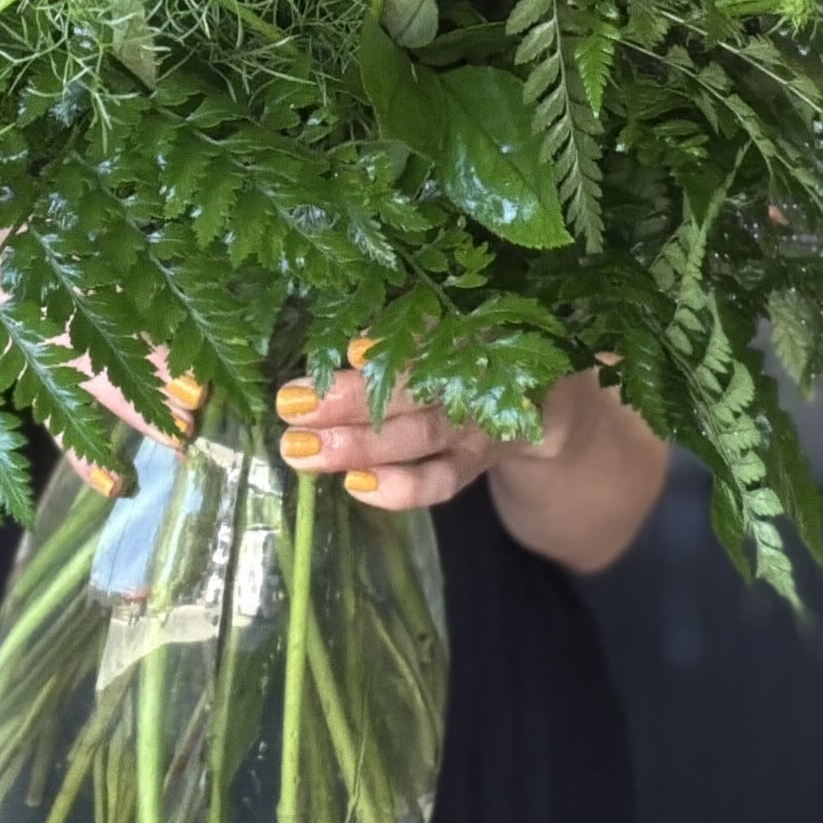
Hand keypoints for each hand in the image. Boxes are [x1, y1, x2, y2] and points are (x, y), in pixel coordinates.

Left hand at [273, 357, 520, 512]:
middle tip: (290, 404)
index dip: (385, 344)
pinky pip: (440, 481)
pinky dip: (399, 488)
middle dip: (348, 399)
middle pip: (410, 389)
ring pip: (417, 437)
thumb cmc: (461, 359)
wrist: (532, 405)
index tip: (345, 351)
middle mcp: (468, 378)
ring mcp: (473, 425)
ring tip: (300, 449)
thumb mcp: (438, 335)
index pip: (422, 336)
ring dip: (357, 445)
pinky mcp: (474, 465)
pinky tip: (354, 485)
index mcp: (457, 335)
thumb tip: (354, 351)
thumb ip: (400, 337)